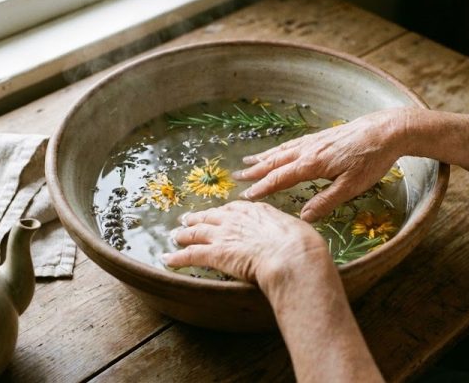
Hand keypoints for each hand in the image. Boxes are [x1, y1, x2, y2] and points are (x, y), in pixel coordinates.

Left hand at [162, 201, 330, 290]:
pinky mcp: (215, 253)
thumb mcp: (297, 229)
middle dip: (198, 219)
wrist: (291, 254)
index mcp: (256, 210)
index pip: (233, 209)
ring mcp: (223, 234)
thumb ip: (287, 231)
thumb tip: (297, 236)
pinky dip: (177, 257)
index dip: (223, 213)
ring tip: (176, 236)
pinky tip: (168, 259)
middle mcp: (235, 219)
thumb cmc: (300, 244)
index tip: (218, 214)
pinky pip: (190, 254)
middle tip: (188, 220)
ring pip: (197, 233)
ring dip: (184, 235)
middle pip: (211, 217)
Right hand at [233, 108, 408, 221]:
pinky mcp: (322, 136)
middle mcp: (308, 151)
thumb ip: (326, 202)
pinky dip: (279, 148)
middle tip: (236, 178)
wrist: (386, 130)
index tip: (246, 197)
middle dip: (255, 172)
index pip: (280, 179)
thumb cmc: (371, 160)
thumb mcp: (351, 187)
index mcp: (312, 165)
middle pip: (275, 162)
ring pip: (282, 150)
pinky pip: (293, 143)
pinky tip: (278, 150)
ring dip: (263, 158)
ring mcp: (314, 141)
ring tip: (248, 162)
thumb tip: (303, 218)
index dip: (261, 188)